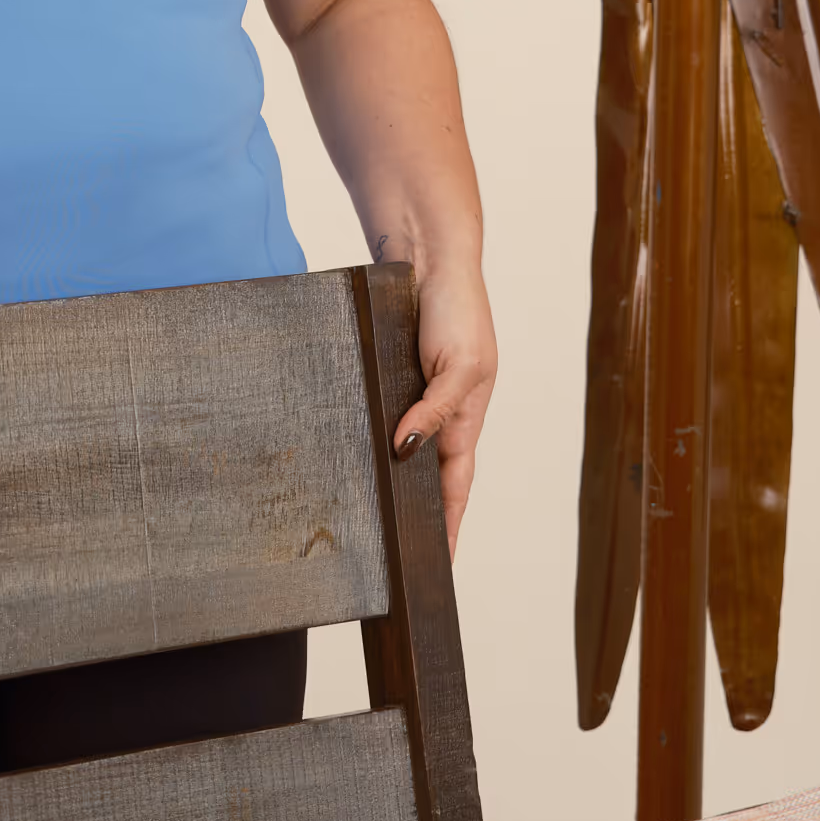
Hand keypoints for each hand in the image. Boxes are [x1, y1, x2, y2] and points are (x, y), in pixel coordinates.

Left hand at [391, 262, 498, 546]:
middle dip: (422, 516)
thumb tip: (406, 450)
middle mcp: (441, 411)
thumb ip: (435, 409)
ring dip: (394, 482)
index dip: (452, 525)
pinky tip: (353, 460)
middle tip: (404, 557)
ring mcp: (415, 395)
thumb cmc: (457, 306)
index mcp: (467, 415)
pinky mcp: (391, 376)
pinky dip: (372, 442)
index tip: (444, 564)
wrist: (429, 256)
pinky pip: (382, 417)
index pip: (457, 485)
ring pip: (404, 450)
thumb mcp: (457, 365)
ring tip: (376, 523)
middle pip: (430, 476)